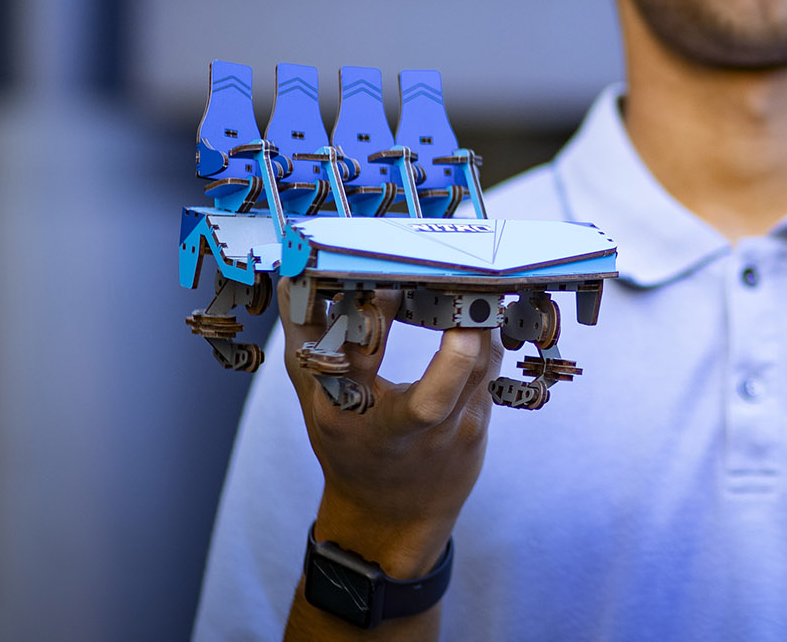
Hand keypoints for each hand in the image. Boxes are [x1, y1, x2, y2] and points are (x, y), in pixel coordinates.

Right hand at [279, 281, 502, 578]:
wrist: (390, 517)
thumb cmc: (348, 444)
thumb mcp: (313, 394)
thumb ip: (304, 333)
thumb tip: (298, 270)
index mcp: (345, 413)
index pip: (359, 358)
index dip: (376, 313)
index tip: (388, 275)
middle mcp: (398, 430)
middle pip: (436, 390)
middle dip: (453, 333)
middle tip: (456, 280)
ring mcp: (445, 434)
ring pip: (476, 372)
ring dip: (479, 320)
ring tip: (473, 278)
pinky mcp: (476, 427)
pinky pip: (489, 368)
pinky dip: (487, 332)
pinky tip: (483, 303)